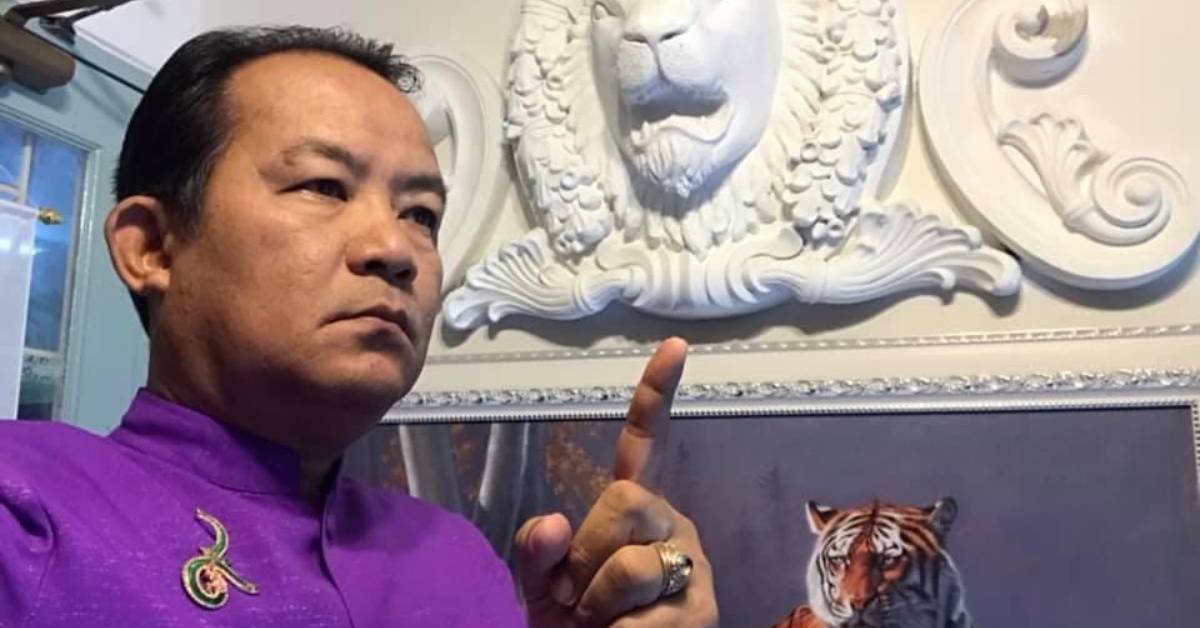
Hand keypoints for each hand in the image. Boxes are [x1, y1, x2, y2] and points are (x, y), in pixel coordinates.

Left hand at [515, 338, 718, 627]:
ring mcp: (690, 568)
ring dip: (596, 604)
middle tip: (574, 594)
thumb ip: (535, 552)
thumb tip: (552, 521)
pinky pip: (640, 620)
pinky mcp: (700, 612)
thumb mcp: (542, 586)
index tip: (675, 346)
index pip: (643, 444)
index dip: (656, 395)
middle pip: (626, 500)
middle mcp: (670, 526)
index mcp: (633, 511)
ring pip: (632, 565)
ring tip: (598, 625)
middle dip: (586, 550)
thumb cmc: (574, 624)